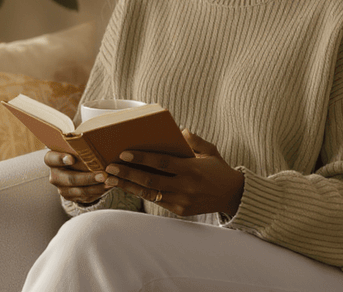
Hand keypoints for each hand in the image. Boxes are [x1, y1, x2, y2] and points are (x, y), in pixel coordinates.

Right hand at [44, 150, 110, 204]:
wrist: (73, 169)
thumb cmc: (75, 153)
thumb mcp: (73, 148)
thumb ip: (78, 146)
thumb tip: (93, 136)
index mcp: (51, 160)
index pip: (51, 159)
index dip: (60, 159)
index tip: (71, 159)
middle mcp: (54, 175)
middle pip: (70, 178)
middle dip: (88, 178)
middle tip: (103, 175)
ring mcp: (62, 188)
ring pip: (79, 191)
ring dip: (96, 187)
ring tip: (109, 182)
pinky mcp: (70, 197)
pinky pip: (84, 197)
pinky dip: (97, 192)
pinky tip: (107, 187)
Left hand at [104, 130, 244, 217]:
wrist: (233, 196)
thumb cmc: (218, 169)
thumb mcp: (210, 150)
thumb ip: (193, 140)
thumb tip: (178, 130)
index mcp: (192, 169)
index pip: (162, 163)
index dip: (142, 158)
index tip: (123, 153)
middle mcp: (186, 187)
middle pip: (151, 180)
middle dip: (128, 174)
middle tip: (109, 167)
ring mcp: (182, 201)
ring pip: (149, 193)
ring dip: (128, 186)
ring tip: (110, 180)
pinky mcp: (180, 210)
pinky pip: (156, 201)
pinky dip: (141, 193)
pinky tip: (127, 186)